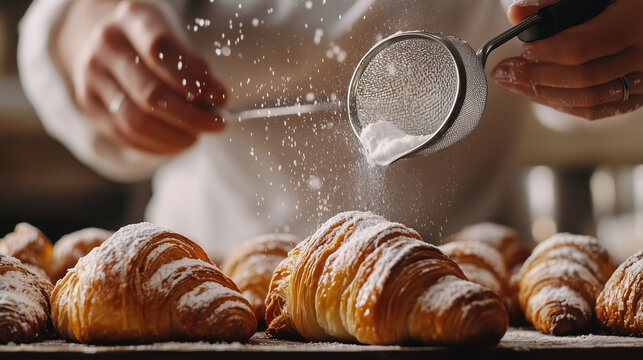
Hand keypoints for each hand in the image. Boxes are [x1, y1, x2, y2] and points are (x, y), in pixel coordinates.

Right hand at [55, 0, 225, 153]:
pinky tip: (176, 143)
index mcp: (134, 18)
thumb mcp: (176, 35)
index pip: (161, 52)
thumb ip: (194, 65)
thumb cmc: (152, 39)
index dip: (193, 80)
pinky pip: (124, 135)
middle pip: (151, 93)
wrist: (105, 38)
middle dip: (191, 116)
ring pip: (135, 121)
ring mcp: (92, 75)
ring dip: (173, 136)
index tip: (220, 98)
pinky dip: (155, 145)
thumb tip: (215, 100)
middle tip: (216, 124)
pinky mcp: (89, 103)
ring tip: (196, 136)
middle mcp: (108, 45)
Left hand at [492, 0, 641, 119]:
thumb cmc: (630, 2)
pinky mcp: (640, 95)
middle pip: (581, 78)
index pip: (581, 48)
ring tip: (515, 84)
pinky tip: (541, 95)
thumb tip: (516, 14)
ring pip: (588, 100)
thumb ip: (557, 2)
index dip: (546, 52)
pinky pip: (598, 109)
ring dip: (544, 95)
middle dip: (535, 77)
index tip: (523, 50)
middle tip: (505, 72)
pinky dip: (565, 104)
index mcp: (635, 22)